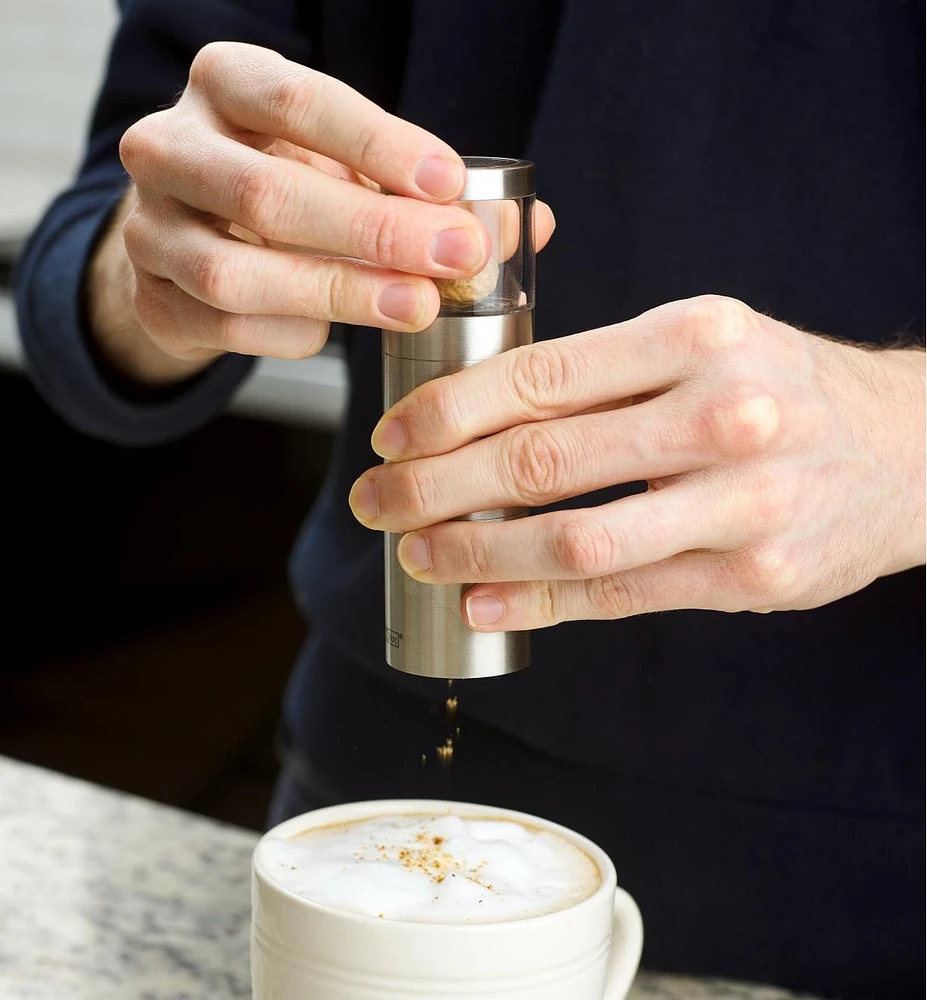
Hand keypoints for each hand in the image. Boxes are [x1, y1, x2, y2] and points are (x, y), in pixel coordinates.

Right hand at [90, 42, 554, 383]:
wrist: (195, 235)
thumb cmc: (289, 185)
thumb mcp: (350, 168)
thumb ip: (427, 191)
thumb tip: (526, 226)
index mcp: (226, 85)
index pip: (299, 101)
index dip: (379, 144)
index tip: (453, 182)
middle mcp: (171, 147)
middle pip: (266, 193)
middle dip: (373, 231)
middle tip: (455, 256)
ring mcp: (151, 228)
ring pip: (236, 273)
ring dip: (339, 293)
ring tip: (417, 306)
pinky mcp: (153, 298)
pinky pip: (229, 327)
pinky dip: (294, 331)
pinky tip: (333, 330)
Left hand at [349, 295, 925, 629]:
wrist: (907, 449)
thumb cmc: (780, 388)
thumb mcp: (702, 341)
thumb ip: (601, 368)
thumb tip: (474, 406)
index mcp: (695, 335)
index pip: (538, 374)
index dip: (446, 411)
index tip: (390, 436)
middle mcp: (722, 413)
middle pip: (541, 457)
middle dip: (435, 486)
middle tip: (376, 501)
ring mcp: (743, 502)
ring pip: (574, 537)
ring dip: (475, 551)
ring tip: (417, 554)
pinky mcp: (754, 575)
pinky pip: (621, 594)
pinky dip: (539, 603)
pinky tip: (484, 601)